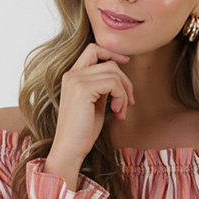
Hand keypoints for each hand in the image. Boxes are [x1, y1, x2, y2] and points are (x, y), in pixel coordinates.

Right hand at [45, 44, 134, 188]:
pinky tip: (117, 113)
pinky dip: (121, 97)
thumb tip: (120, 76)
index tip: (126, 63)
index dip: (112, 53)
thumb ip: (102, 87)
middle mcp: (71, 74)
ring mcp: (76, 80)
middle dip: (125, 81)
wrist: (70, 149)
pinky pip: (113, 83)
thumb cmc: (84, 131)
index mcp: (72, 76)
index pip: (93, 49)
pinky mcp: (83, 90)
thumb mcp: (95, 103)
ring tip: (121, 111)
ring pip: (114, 72)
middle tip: (128, 103)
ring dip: (124, 92)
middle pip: (109, 63)